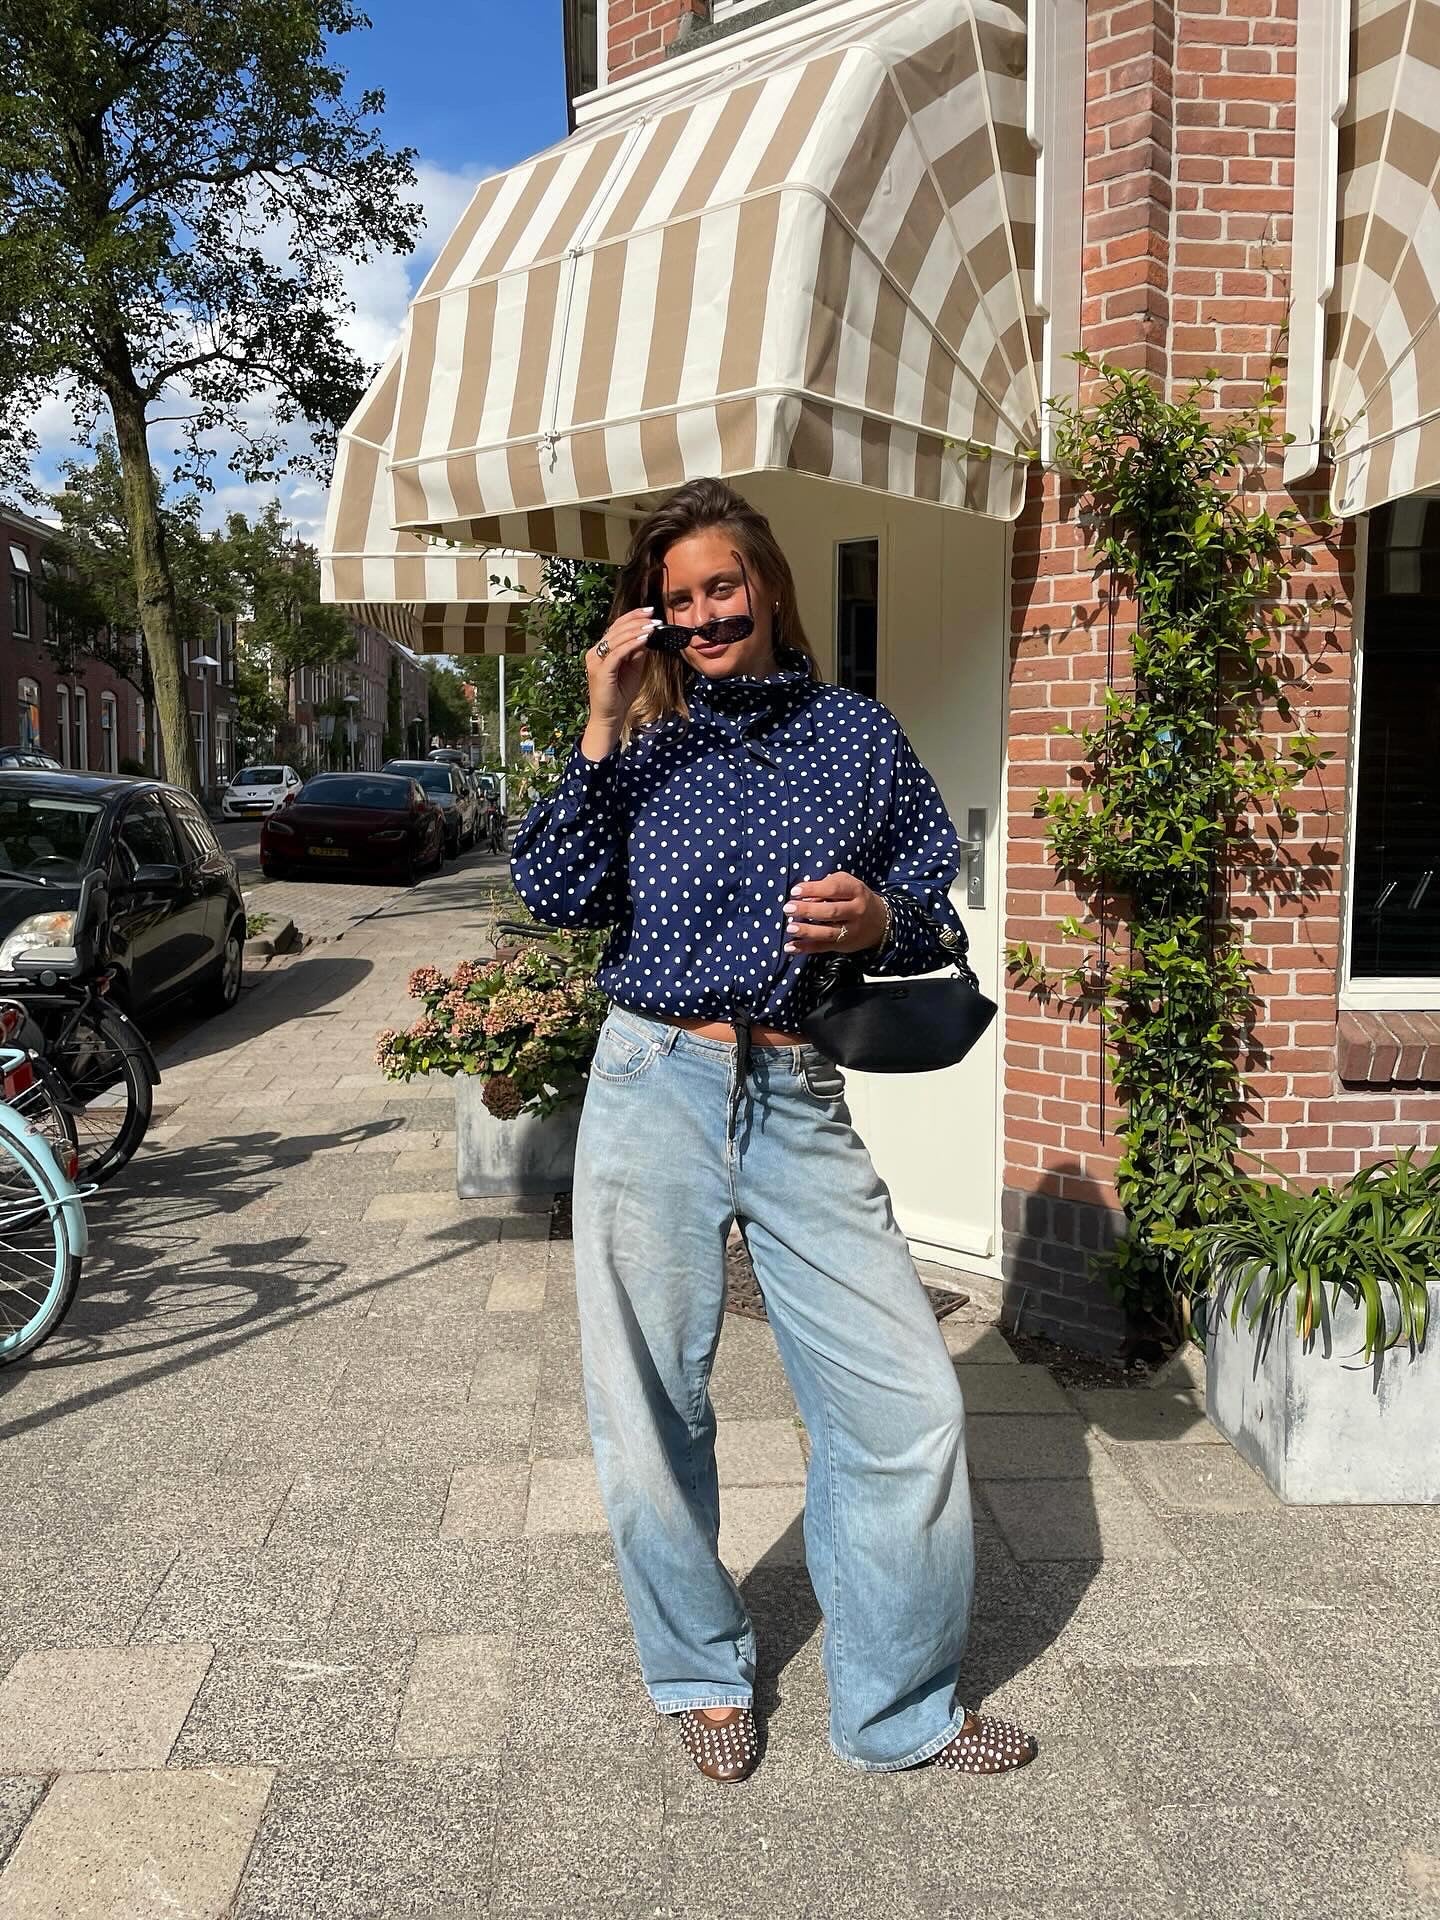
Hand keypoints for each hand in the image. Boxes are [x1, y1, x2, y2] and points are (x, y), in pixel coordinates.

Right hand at [580, 608, 659, 758]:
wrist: (610, 717)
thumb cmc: (620, 695)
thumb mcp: (633, 669)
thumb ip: (637, 653)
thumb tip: (647, 636)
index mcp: (600, 651)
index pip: (615, 627)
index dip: (632, 617)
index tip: (649, 611)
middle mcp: (594, 653)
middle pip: (615, 629)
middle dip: (636, 620)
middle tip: (653, 616)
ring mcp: (595, 661)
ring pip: (616, 638)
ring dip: (636, 630)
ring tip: (652, 626)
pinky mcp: (601, 670)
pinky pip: (617, 652)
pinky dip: (632, 644)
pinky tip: (645, 639)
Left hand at [783, 873, 887, 954]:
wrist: (879, 921)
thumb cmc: (855, 897)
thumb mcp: (847, 884)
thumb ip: (827, 886)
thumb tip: (804, 897)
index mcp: (856, 891)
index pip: (834, 889)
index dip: (813, 889)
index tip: (795, 891)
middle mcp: (856, 911)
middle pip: (831, 912)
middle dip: (808, 910)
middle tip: (788, 908)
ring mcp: (850, 930)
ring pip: (828, 932)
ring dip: (807, 931)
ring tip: (790, 927)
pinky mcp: (843, 945)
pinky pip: (823, 948)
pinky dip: (805, 948)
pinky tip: (790, 947)